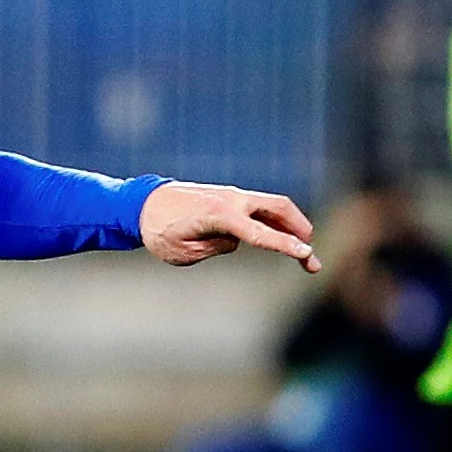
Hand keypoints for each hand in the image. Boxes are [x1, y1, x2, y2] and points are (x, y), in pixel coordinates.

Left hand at [140, 182, 320, 272]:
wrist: (140, 204)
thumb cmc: (158, 232)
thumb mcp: (182, 252)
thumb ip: (215, 248)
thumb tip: (236, 241)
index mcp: (218, 215)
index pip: (260, 232)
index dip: (285, 245)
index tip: (307, 253)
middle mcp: (231, 200)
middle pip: (279, 208)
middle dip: (300, 230)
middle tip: (311, 256)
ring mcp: (232, 195)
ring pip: (273, 206)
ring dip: (291, 225)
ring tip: (301, 251)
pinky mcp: (229, 197)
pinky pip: (259, 208)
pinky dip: (274, 221)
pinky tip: (279, 237)